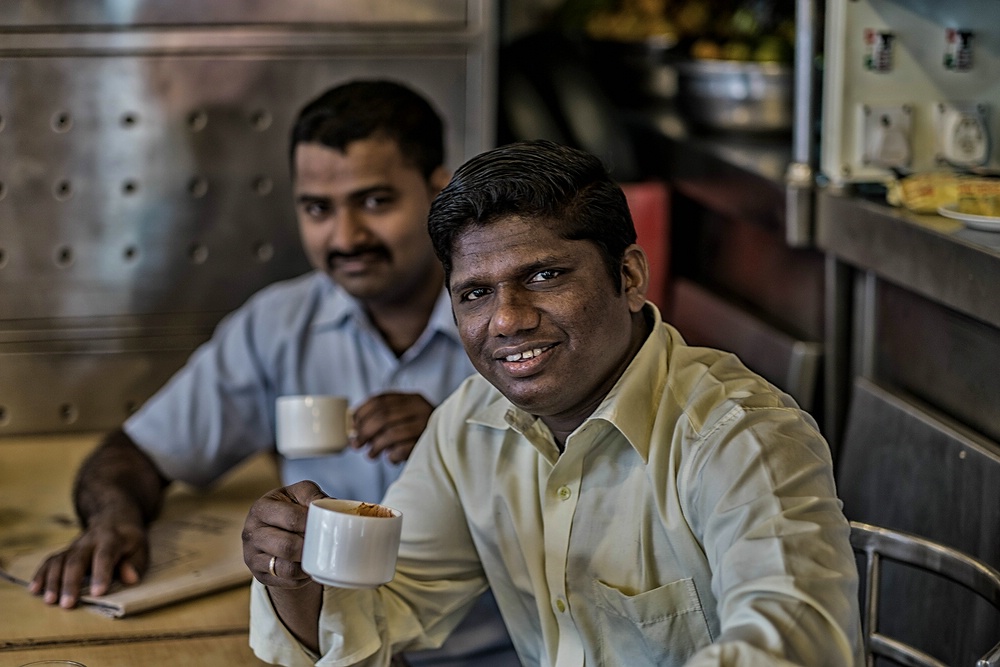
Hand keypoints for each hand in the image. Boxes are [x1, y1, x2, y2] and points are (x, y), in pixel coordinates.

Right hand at [29, 517, 147, 608]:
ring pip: (60, 561)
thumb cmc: (129, 540)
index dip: (101, 574)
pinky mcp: (65, 552)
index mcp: (111, 539)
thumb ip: (135, 564)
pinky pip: (50, 561)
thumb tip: (130, 578)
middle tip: (68, 604)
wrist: (113, 518)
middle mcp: (89, 541)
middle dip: (71, 583)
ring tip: (50, 601)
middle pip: (77, 560)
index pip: (105, 556)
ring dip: (53, 581)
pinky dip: (41, 575)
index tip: (98, 593)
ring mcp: (74, 546)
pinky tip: (34, 590)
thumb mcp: (140, 548)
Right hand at [242, 480, 327, 588]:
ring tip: (320, 557)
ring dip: (307, 565)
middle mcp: (251, 533)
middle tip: (326, 544)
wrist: (274, 528)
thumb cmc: (291, 508)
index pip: (291, 518)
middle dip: (310, 547)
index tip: (328, 527)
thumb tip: (333, 508)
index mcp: (261, 508)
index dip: (313, 524)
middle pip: (287, 546)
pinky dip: (303, 577)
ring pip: (286, 568)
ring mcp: (252, 556)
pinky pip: (286, 581)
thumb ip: (314, 497)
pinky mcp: (259, 575)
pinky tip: (311, 568)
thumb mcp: (300, 495)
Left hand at [350, 392, 433, 463]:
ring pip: (391, 434)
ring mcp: (426, 427)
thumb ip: (385, 417)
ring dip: (375, 446)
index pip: (380, 400)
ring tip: (371, 454)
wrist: (453, 444)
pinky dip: (391, 456)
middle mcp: (421, 409)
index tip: (352, 425)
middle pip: (383, 417)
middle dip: (364, 432)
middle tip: (356, 444)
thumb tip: (353, 429)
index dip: (362, 412)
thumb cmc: (420, 433)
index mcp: (413, 399)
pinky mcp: (428, 445)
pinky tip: (390, 458)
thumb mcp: (406, 417)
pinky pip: (402, 450)